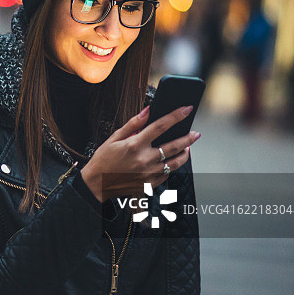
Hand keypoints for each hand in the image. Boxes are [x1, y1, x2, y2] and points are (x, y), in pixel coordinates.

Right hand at [80, 105, 201, 202]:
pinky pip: (167, 174)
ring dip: (184, 154)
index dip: (176, 116)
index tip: (186, 110)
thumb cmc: (104, 160)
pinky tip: (171, 161)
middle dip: (188, 137)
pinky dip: (171, 166)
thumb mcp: (114, 138)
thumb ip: (133, 124)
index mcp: (135, 145)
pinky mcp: (149, 184)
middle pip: (174, 146)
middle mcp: (144, 159)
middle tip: (196, 133)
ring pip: (175, 163)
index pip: (160, 126)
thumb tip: (147, 111)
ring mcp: (148, 173)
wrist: (97, 184)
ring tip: (187, 147)